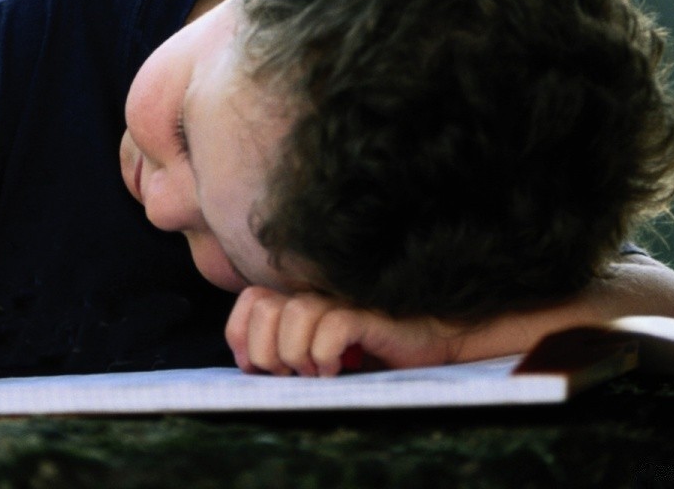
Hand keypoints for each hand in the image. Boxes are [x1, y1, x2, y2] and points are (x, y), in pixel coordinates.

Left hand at [226, 287, 467, 376]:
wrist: (433, 347)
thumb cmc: (373, 360)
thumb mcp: (319, 361)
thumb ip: (286, 356)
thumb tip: (249, 370)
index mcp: (301, 303)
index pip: (251, 300)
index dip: (241, 334)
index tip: (253, 369)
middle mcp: (318, 296)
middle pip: (264, 306)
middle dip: (265, 351)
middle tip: (287, 377)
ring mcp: (344, 303)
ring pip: (296, 313)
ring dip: (296, 353)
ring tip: (313, 375)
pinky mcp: (370, 316)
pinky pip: (333, 325)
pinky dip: (326, 353)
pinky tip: (335, 371)